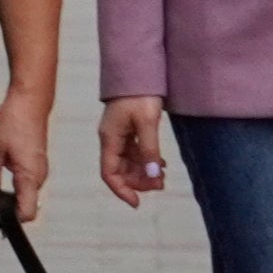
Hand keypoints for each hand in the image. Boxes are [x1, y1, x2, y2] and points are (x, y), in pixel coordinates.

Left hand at [0, 77, 55, 224]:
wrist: (29, 102)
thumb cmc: (12, 122)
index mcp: (29, 177)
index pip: (27, 214)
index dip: (9, 219)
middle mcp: (39, 177)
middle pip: (26, 207)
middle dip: (7, 207)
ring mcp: (40, 171)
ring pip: (26, 194)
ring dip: (11, 194)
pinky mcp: (38, 164)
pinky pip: (28, 183)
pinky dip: (15, 184)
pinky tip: (4, 166)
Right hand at [99, 95, 171, 210]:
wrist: (139, 69)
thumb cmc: (140, 93)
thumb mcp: (147, 122)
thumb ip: (149, 150)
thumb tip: (153, 176)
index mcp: (110, 138)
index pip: (109, 173)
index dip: (121, 190)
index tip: (137, 203)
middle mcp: (111, 138)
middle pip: (120, 170)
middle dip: (138, 181)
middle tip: (160, 185)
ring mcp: (119, 134)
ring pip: (128, 162)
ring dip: (144, 172)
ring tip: (163, 176)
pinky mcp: (128, 129)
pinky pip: (135, 152)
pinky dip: (146, 160)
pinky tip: (161, 163)